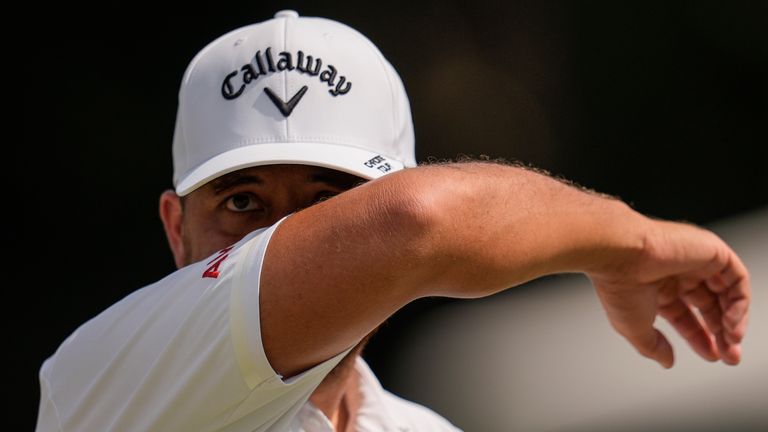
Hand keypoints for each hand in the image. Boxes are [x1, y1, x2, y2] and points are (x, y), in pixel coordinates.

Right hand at [589, 219, 749, 367]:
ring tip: (731, 340)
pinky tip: (731, 321)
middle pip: (710, 305)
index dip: (700, 338)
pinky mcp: (712, 250)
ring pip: (727, 292)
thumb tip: (666, 361)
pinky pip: (737, 278)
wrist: (620, 254)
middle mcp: (677, 273)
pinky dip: (740, 302)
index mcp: (656, 288)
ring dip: (734, 319)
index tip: (712, 356)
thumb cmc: (618, 285)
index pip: (686, 315)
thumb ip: (653, 346)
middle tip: (729, 355)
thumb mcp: (634, 329)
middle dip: (722, 333)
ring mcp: (695, 261)